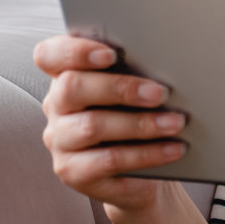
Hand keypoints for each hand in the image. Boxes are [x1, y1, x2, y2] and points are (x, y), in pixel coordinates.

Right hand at [34, 33, 188, 214]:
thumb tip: (162, 65)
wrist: (143, 171)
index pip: (49, 55)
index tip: (112, 53)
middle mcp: (56, 106)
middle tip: (160, 93)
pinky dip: (145, 154)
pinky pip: (108, 161)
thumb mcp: (132, 90)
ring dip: (140, 124)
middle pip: (71, 87)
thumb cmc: (137, 116)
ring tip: (175, 123)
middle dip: (120, 87)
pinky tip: (171, 149)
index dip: (75, 51)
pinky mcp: (72, 172)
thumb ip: (133, 72)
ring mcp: (60, 141)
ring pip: (92, 126)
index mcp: (65, 74)